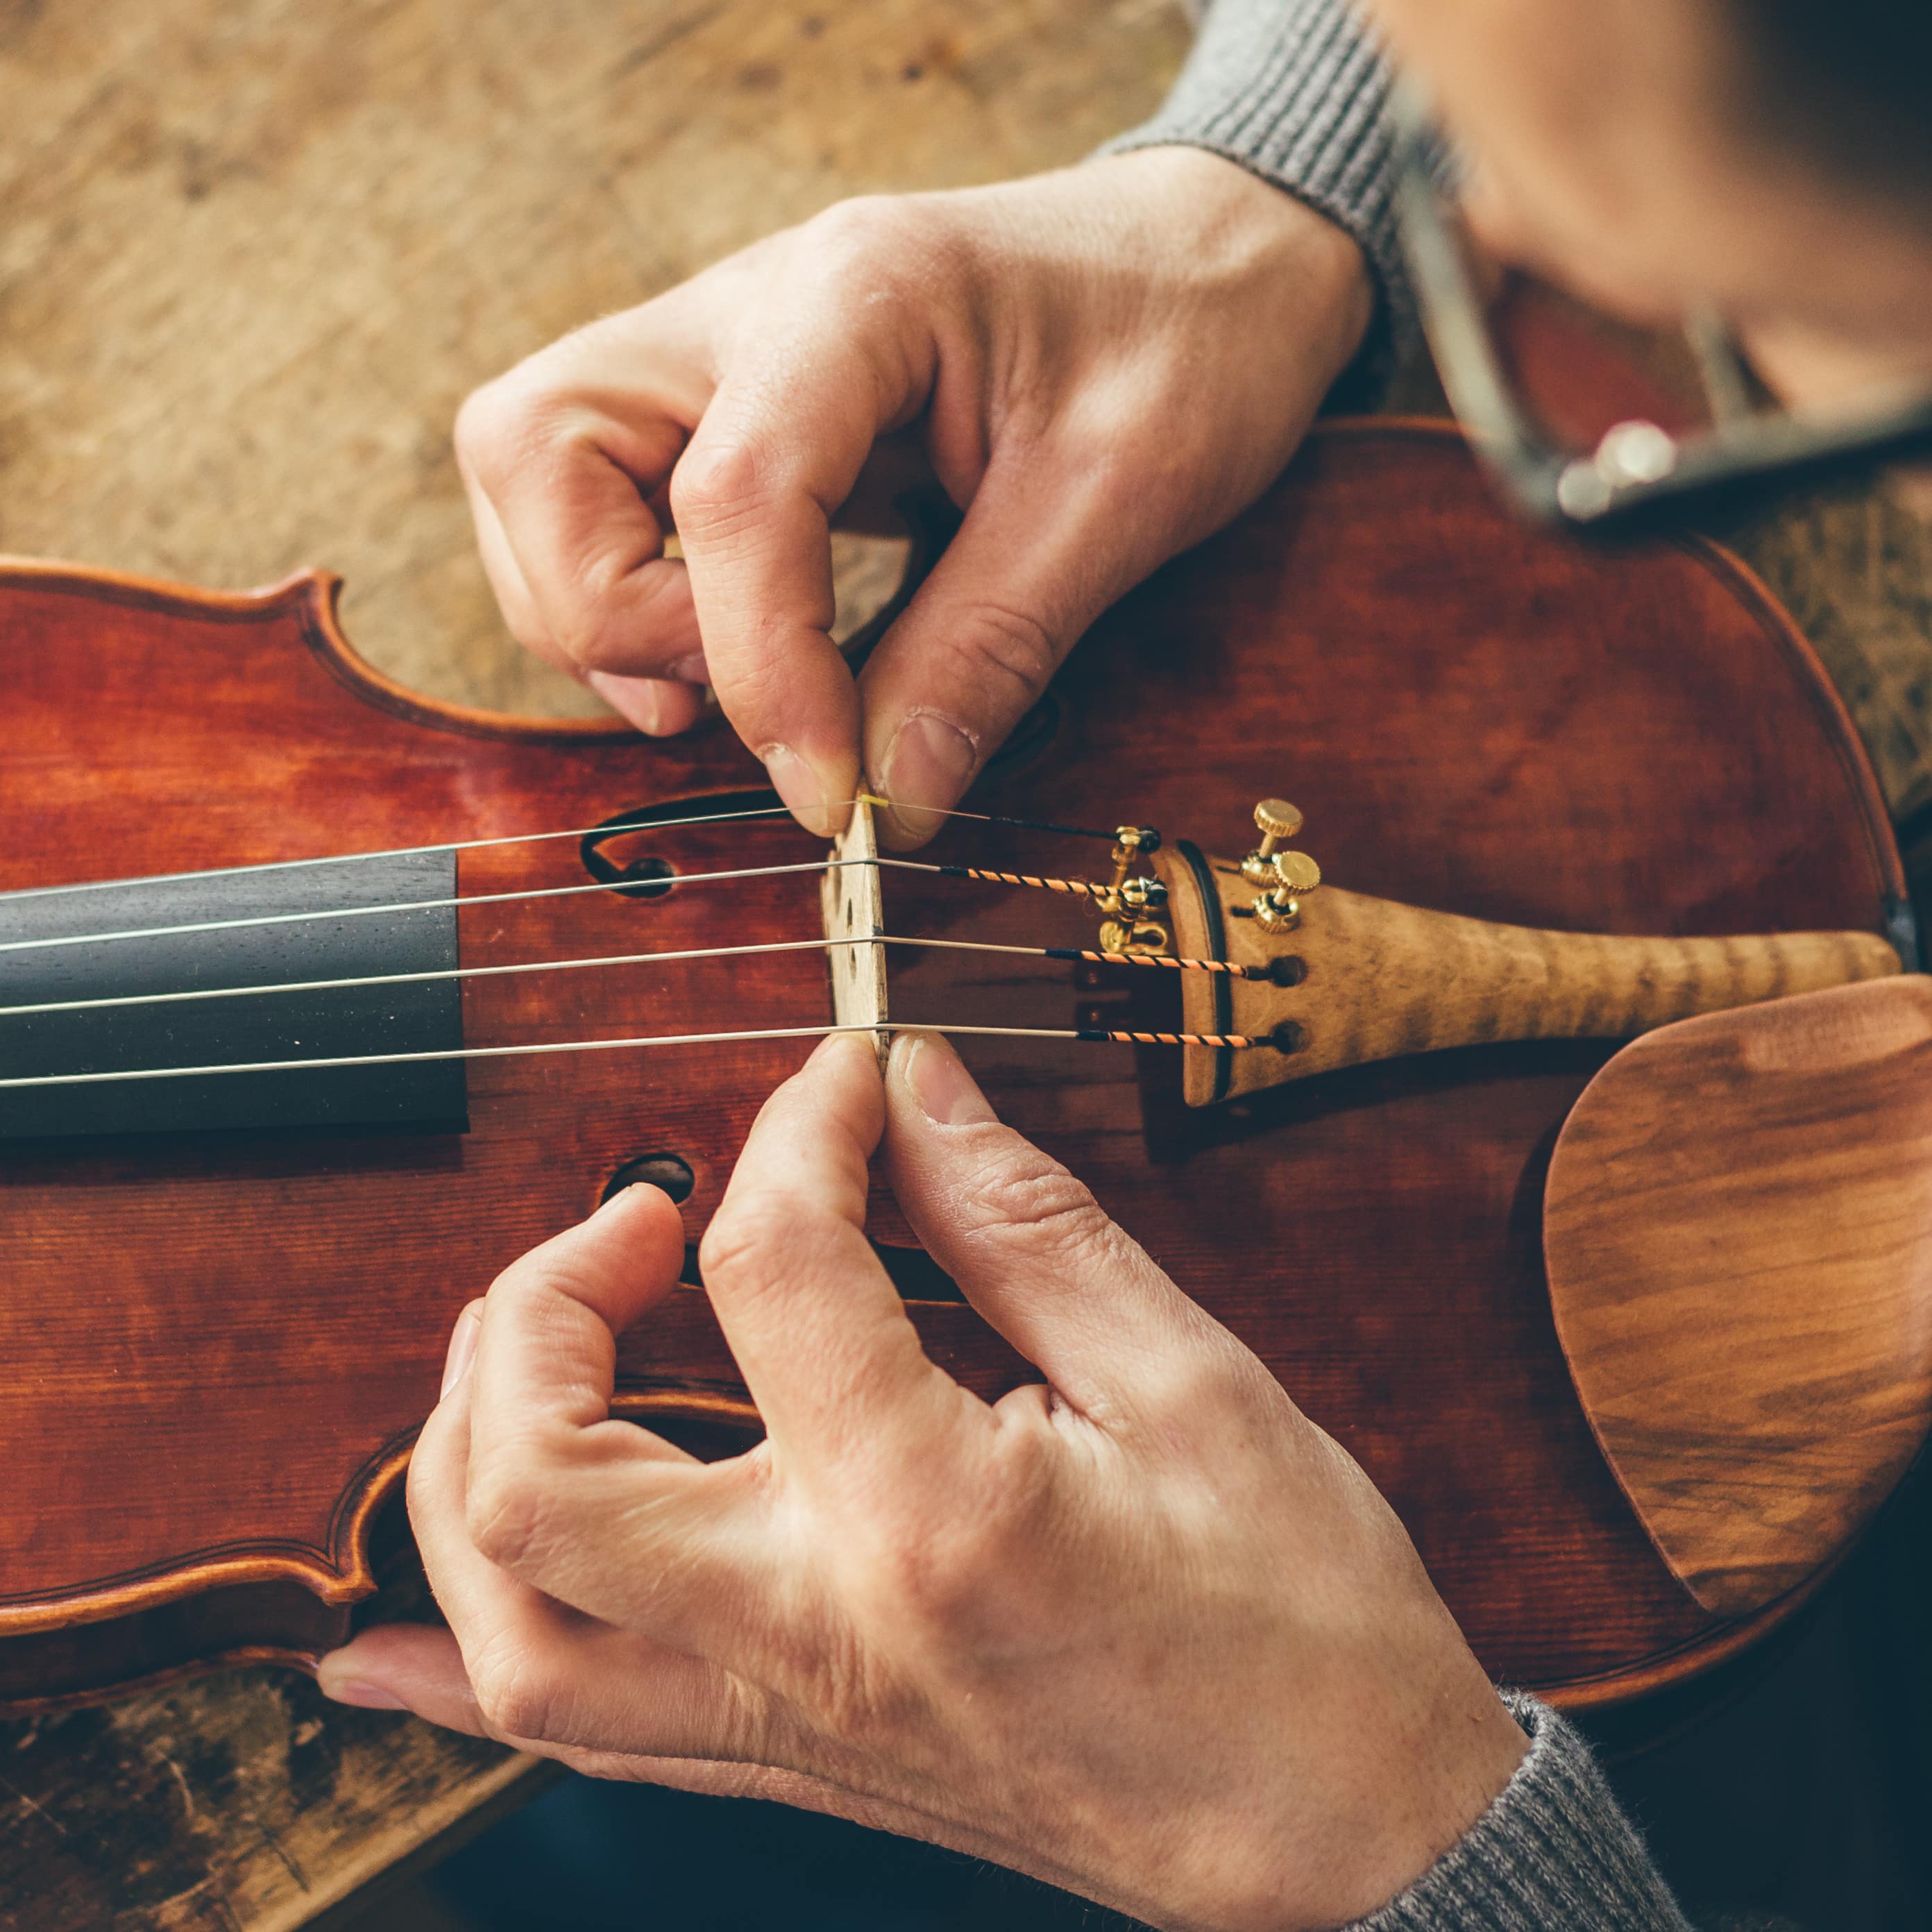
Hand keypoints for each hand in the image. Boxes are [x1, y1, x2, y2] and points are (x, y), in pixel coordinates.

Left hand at [319, 1033, 1523, 1929]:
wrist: (1342, 1847)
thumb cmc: (1300, 1628)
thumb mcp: (1197, 1386)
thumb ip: (1028, 1224)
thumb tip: (920, 1096)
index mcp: (931, 1523)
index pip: (777, 1269)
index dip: (799, 1128)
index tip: (847, 1079)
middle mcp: (814, 1639)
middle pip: (540, 1478)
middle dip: (539, 1306)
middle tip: (634, 1219)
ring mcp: (782, 1720)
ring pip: (509, 1629)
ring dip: (470, 1460)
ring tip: (535, 1345)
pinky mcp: (788, 1760)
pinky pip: (570, 1732)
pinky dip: (463, 1655)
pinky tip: (403, 1617)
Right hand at [453, 150, 1369, 843]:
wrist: (1211, 256)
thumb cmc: (1188, 340)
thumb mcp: (1120, 500)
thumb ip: (987, 652)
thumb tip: (889, 804)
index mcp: (855, 295)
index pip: (729, 494)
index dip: (761, 671)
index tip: (834, 797)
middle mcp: (746, 305)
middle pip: (536, 448)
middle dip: (603, 614)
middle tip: (734, 706)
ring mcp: (720, 353)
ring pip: (535, 472)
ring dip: (597, 611)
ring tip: (743, 687)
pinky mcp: (728, 410)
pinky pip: (598, 504)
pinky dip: (637, 600)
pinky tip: (747, 654)